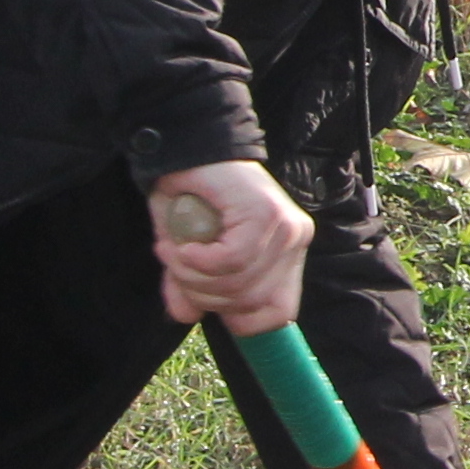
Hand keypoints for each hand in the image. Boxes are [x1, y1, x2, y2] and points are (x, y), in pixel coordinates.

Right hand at [148, 161, 314, 332]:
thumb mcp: (190, 253)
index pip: (280, 312)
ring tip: (173, 254)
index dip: (239, 320)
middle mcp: (295, 240)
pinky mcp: (266, 214)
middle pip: (252, 302)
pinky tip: (182, 248)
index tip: (206, 303)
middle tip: (177, 270)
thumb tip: (184, 316)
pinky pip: (231, 260)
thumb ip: (191, 285)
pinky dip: (198, 261)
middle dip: (205, 297)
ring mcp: (285, 226)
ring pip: (240, 283)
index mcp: (287, 254)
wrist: (188, 148)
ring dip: (194, 278)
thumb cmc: (193, 198)